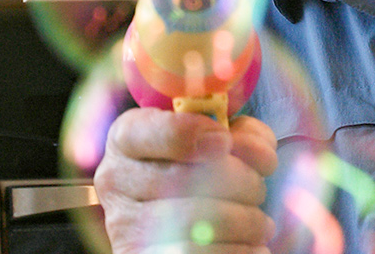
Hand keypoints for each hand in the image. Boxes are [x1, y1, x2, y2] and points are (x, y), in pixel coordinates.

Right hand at [94, 107, 278, 252]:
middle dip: (240, 182)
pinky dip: (241, 250)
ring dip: (246, 222)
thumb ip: (239, 133)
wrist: (172, 224)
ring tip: (258, 223)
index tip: (224, 141)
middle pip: (184, 179)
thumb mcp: (214, 140)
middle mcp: (116, 181)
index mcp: (126, 140)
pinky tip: (252, 246)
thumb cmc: (199, 173)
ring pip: (197, 224)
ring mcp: (126, 226)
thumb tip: (258, 152)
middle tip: (257, 189)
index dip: (189, 133)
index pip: (147, 131)